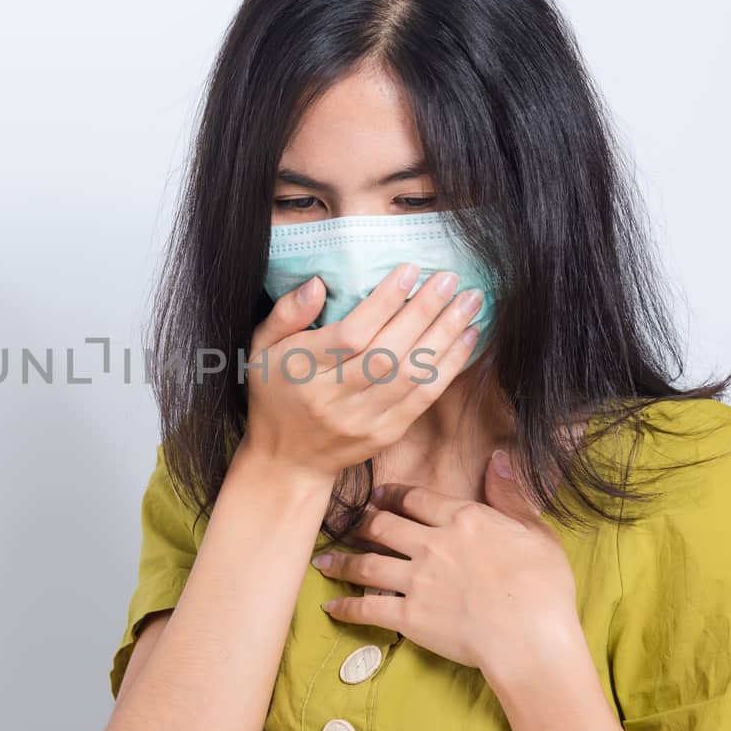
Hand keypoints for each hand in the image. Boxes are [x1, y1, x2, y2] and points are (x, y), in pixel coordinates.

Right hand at [238, 265, 485, 479]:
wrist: (287, 459)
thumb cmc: (276, 393)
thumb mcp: (261, 348)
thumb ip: (286, 313)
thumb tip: (318, 283)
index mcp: (301, 370)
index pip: (351, 335)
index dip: (384, 303)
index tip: (410, 271)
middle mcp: (334, 398)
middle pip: (388, 353)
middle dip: (425, 312)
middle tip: (452, 279)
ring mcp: (363, 419)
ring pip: (412, 374)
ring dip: (446, 336)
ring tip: (469, 302)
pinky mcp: (386, 434)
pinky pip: (424, 398)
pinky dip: (449, 366)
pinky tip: (467, 338)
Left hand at [312, 448, 581, 689]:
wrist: (531, 638)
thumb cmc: (544, 588)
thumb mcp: (535, 532)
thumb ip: (510, 496)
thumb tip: (497, 459)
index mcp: (463, 519)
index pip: (416, 499)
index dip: (393, 495)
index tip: (378, 496)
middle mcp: (432, 544)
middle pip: (383, 526)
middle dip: (363, 522)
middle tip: (350, 523)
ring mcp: (417, 581)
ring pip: (366, 563)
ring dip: (341, 561)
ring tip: (324, 561)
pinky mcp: (409, 617)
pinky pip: (368, 608)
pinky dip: (346, 607)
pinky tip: (331, 606)